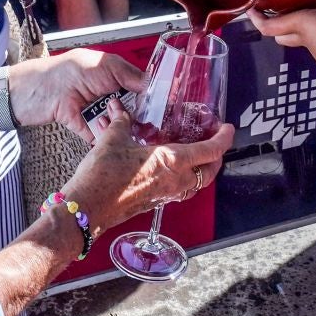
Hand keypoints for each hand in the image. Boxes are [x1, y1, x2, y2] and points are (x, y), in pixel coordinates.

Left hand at [7, 49, 145, 140]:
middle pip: (130, 107)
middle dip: (138, 116)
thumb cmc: (69, 72)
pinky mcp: (84, 126)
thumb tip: (151, 84)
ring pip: (117, 123)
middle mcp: (105, 93)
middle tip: (151, 124)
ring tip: (131, 131)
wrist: (38, 91)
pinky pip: (99, 137)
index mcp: (111, 75)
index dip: (148, 97)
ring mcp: (95, 110)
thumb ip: (130, 75)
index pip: (137, 87)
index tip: (161, 107)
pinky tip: (116, 141)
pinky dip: (105, 139)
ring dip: (122, 127)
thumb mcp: (106, 65)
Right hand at [61, 104, 235, 227]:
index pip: (212, 150)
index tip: (227, 128)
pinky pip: (181, 190)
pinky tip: (172, 169)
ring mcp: (167, 194)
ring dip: (203, 169)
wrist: (87, 208)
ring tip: (196, 154)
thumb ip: (121, 121)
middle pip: (211, 170)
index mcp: (172, 161)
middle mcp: (176, 180)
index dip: (224, 138)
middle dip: (217, 155)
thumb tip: (119, 108)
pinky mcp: (156, 202)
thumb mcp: (113, 139)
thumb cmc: (102, 177)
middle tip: (214, 140)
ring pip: (198, 183)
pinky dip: (185, 179)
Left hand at [249, 0, 315, 68]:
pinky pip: (310, 34)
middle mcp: (302, 35)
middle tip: (272, 3)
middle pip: (278, 30)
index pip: (267, 25)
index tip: (250, 6)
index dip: (255, 17)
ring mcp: (313, 44)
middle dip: (273, 18)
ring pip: (294, 32)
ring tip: (299, 1)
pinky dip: (311, 23)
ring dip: (293, 19)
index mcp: (300, 24)